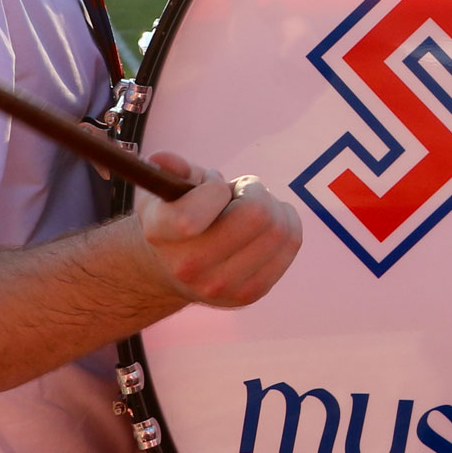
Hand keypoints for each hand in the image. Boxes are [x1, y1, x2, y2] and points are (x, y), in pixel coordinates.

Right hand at [138, 153, 300, 311]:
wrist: (176, 268)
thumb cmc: (176, 215)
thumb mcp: (167, 188)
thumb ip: (171, 169)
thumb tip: (163, 159)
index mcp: (160, 234)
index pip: (191, 217)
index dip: (214, 189)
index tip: (213, 186)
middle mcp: (188, 266)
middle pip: (255, 215)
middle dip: (255, 191)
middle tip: (242, 192)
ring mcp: (220, 286)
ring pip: (279, 229)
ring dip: (274, 205)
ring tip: (253, 208)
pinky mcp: (249, 294)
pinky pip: (290, 244)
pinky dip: (288, 222)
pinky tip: (268, 223)